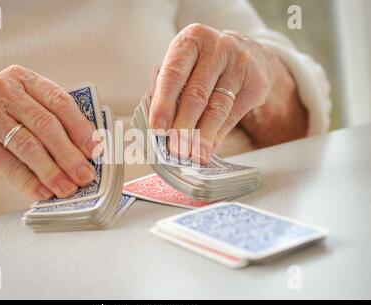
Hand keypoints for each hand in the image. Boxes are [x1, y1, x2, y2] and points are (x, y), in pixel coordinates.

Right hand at [0, 65, 98, 199]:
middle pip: (47, 125)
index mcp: (22, 79)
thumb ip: (46, 116)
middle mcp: (3, 91)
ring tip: (67, 187)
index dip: (81, 127)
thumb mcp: (17, 104)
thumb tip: (83, 148)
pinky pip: (9, 165)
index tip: (96, 148)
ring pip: (29, 146)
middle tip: (85, 174)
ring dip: (53, 171)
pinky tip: (43, 191)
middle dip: (70, 154)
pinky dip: (29, 181)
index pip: (60, 102)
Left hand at [149, 24, 306, 163]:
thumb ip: (173, 89)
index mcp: (192, 39)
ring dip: (202, 137)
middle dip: (183, 126)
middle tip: (174, 149)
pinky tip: (208, 148)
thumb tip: (163, 130)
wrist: (249, 52)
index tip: (158, 129)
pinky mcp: (256, 83)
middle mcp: (218, 47)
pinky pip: (233, 115)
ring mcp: (240, 65)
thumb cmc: (205, 62)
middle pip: (197, 94)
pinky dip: (218, 135)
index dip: (164, 105)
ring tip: (192, 155)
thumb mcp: (187, 63)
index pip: (174, 75)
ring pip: (217, 108)